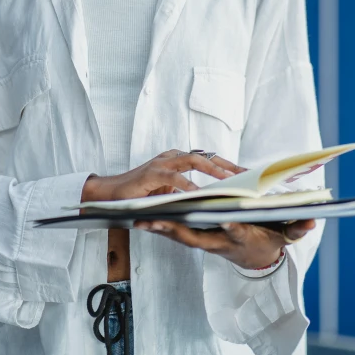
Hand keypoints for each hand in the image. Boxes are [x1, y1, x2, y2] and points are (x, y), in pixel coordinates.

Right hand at [81, 149, 244, 203]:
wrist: (110, 193)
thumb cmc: (138, 193)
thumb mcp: (166, 191)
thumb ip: (183, 190)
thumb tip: (208, 199)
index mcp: (175, 160)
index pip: (205, 158)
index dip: (225, 164)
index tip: (244, 172)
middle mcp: (170, 157)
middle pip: (203, 156)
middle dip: (225, 164)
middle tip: (244, 174)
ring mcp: (161, 163)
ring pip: (192, 160)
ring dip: (212, 169)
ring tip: (228, 180)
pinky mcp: (152, 174)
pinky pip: (174, 178)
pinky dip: (187, 185)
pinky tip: (199, 193)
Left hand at [133, 218, 315, 268]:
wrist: (256, 256)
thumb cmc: (269, 239)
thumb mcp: (285, 235)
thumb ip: (297, 228)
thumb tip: (312, 220)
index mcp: (239, 237)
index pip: (233, 231)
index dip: (228, 226)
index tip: (222, 218)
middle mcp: (219, 241)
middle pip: (195, 237)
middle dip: (175, 230)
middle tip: (154, 222)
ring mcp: (205, 241)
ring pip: (180, 236)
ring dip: (160, 228)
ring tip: (139, 219)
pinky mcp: (196, 237)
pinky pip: (175, 232)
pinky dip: (160, 225)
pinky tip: (144, 217)